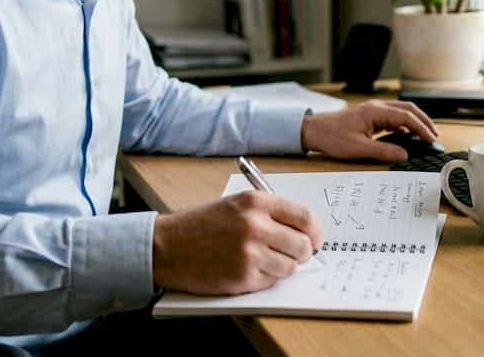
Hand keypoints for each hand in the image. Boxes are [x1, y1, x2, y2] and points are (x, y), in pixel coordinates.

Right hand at [152, 190, 322, 294]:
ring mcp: (249, 253)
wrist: (168, 246)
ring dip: (281, 267)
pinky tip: (246, 269)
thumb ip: (271, 213)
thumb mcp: (237, 204)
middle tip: (290, 254)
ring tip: (261, 260)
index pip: (305, 217)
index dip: (315, 232)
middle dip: (301, 253)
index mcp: (257, 202)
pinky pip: (271, 282)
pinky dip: (264, 279)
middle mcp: (256, 225)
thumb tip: (306, 231)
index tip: (314, 240)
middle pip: (303, 245)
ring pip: (290, 267)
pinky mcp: (242, 277)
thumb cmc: (202, 225)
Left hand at [300, 100, 437, 161]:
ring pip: (401, 111)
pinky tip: (407, 134)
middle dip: (423, 120)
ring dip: (414, 121)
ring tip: (425, 135)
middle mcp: (376, 107)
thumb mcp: (358, 149)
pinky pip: (392, 116)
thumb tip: (404, 155)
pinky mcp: (369, 116)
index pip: (406, 116)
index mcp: (375, 112)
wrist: (313, 130)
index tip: (431, 139)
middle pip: (407, 109)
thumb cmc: (331, 137)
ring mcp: (373, 110)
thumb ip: (383, 151)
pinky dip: (404, 123)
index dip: (421, 128)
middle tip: (434, 135)